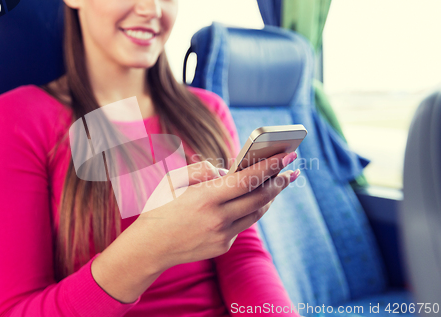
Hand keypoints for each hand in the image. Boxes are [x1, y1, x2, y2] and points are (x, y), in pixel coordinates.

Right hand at [132, 151, 298, 269]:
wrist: (149, 247)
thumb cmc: (160, 207)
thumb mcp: (174, 180)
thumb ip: (204, 170)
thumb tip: (229, 172)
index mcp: (206, 197)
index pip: (248, 179)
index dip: (271, 166)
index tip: (288, 155)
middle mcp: (218, 218)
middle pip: (260, 197)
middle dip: (279, 181)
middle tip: (291, 170)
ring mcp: (222, 235)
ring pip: (256, 212)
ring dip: (269, 196)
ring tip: (278, 183)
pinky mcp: (223, 246)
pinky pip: (242, 225)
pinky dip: (248, 210)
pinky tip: (252, 201)